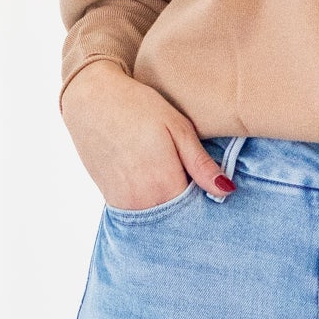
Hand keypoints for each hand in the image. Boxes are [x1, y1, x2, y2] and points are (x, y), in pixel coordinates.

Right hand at [61, 60, 230, 208]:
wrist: (91, 100)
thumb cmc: (138, 107)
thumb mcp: (177, 128)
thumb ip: (201, 165)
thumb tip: (226, 191)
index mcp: (164, 183)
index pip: (197, 211)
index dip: (207, 200)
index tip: (211, 185)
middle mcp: (143, 201)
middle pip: (178, 218)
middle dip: (190, 207)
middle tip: (191, 178)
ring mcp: (124, 203)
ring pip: (159, 218)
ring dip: (170, 205)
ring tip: (169, 174)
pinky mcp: (111, 200)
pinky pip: (140, 213)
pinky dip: (152, 203)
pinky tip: (152, 179)